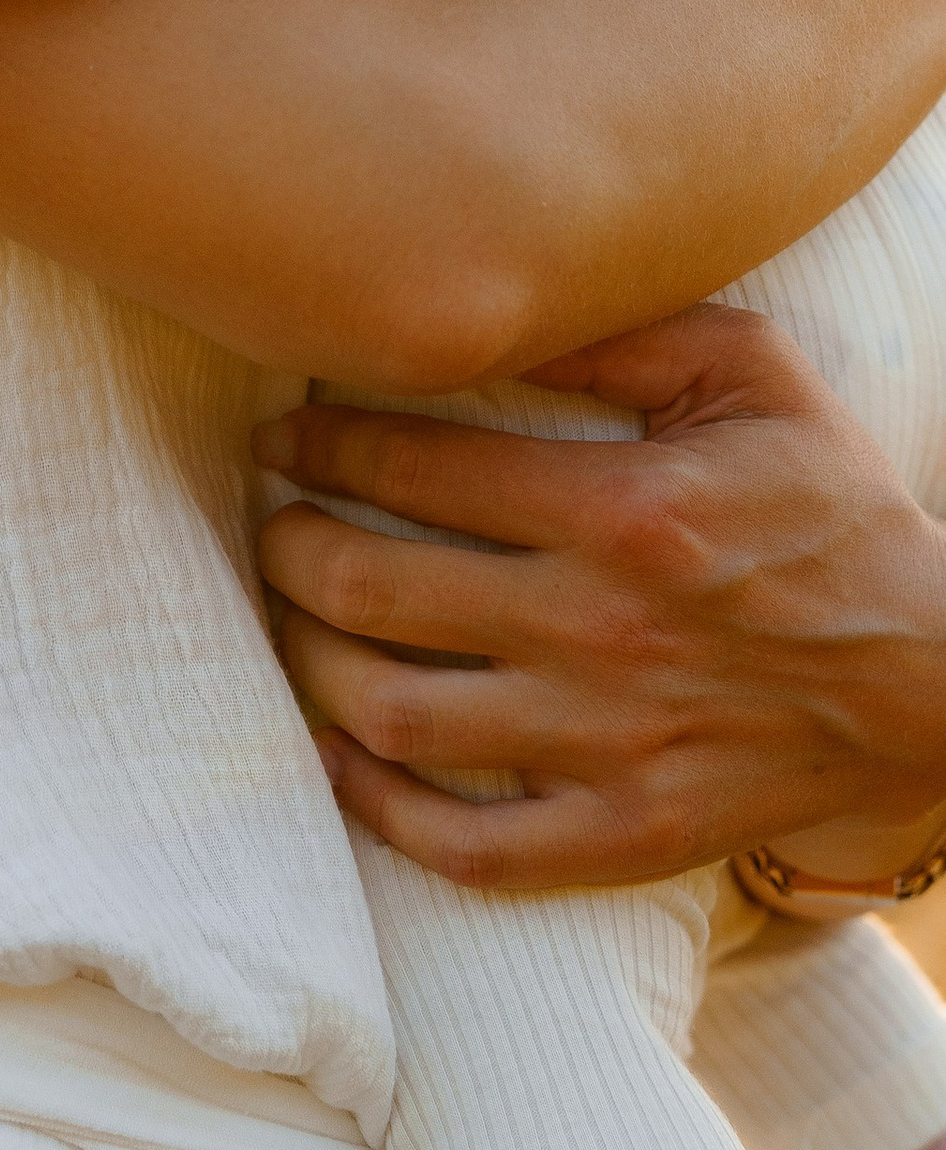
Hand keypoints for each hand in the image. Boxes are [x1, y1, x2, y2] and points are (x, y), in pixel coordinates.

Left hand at [254, 304, 945, 888]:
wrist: (943, 678)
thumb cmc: (834, 508)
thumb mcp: (753, 373)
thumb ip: (616, 329)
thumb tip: (484, 302)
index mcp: (621, 510)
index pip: (412, 465)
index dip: (320, 444)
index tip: (283, 438)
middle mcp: (598, 630)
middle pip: (372, 589)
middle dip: (289, 548)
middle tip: (272, 523)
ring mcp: (608, 745)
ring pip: (392, 715)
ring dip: (309, 662)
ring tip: (294, 620)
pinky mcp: (626, 833)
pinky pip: (468, 847)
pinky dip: (380, 809)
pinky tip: (341, 756)